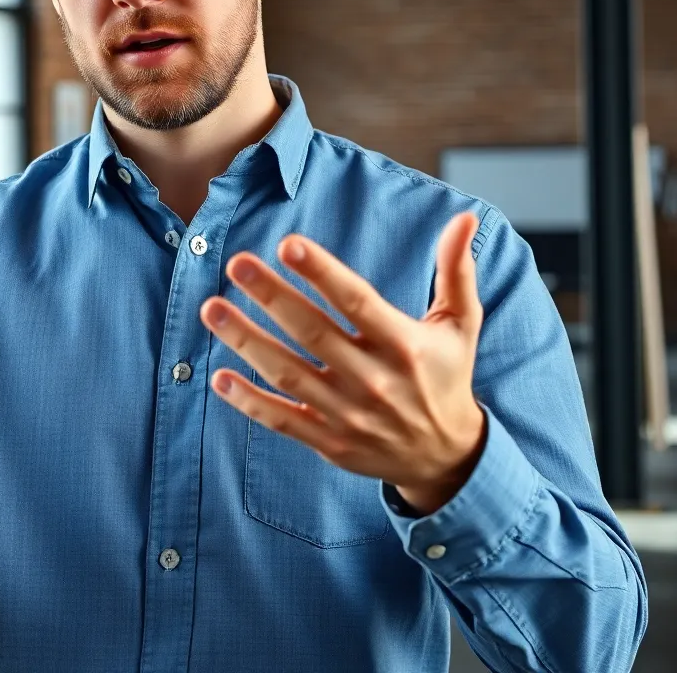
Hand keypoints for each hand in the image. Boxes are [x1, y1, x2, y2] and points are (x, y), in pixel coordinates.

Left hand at [199, 212, 486, 514]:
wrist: (447, 458)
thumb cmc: (447, 376)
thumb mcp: (461, 325)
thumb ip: (456, 271)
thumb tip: (465, 218)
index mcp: (405, 345)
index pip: (357, 303)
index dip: (322, 273)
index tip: (288, 245)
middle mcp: (374, 380)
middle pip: (314, 333)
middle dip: (273, 296)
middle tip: (237, 264)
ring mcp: (348, 415)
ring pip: (288, 374)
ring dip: (247, 341)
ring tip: (211, 308)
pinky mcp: (329, 441)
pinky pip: (282, 421)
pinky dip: (250, 401)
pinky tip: (219, 377)